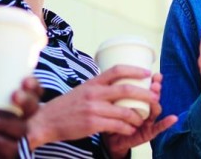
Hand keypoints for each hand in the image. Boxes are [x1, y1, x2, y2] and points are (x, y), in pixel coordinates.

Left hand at [0, 74, 41, 158]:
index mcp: (10, 106)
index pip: (31, 94)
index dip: (34, 87)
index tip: (25, 81)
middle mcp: (16, 121)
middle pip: (33, 109)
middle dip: (27, 101)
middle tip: (14, 95)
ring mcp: (13, 139)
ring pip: (22, 129)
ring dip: (7, 122)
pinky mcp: (8, 155)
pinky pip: (11, 149)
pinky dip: (0, 142)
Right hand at [26, 65, 158, 149]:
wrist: (46, 121)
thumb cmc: (65, 106)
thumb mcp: (81, 90)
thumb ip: (98, 88)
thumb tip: (116, 84)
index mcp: (92, 83)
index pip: (117, 70)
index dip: (135, 70)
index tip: (147, 73)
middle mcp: (94, 93)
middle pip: (126, 90)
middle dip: (145, 94)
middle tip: (155, 98)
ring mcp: (93, 109)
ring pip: (124, 111)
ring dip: (137, 116)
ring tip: (142, 119)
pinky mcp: (92, 124)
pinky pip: (117, 126)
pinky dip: (127, 128)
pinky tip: (130, 130)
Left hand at [103, 73, 178, 158]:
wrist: (109, 140)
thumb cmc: (112, 119)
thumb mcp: (112, 102)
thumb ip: (114, 91)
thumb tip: (110, 72)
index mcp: (138, 99)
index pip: (147, 88)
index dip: (152, 80)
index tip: (153, 74)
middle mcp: (146, 108)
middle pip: (153, 97)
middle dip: (155, 89)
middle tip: (154, 83)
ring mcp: (148, 120)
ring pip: (155, 110)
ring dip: (157, 102)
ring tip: (156, 97)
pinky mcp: (148, 133)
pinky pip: (158, 128)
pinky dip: (166, 123)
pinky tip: (173, 118)